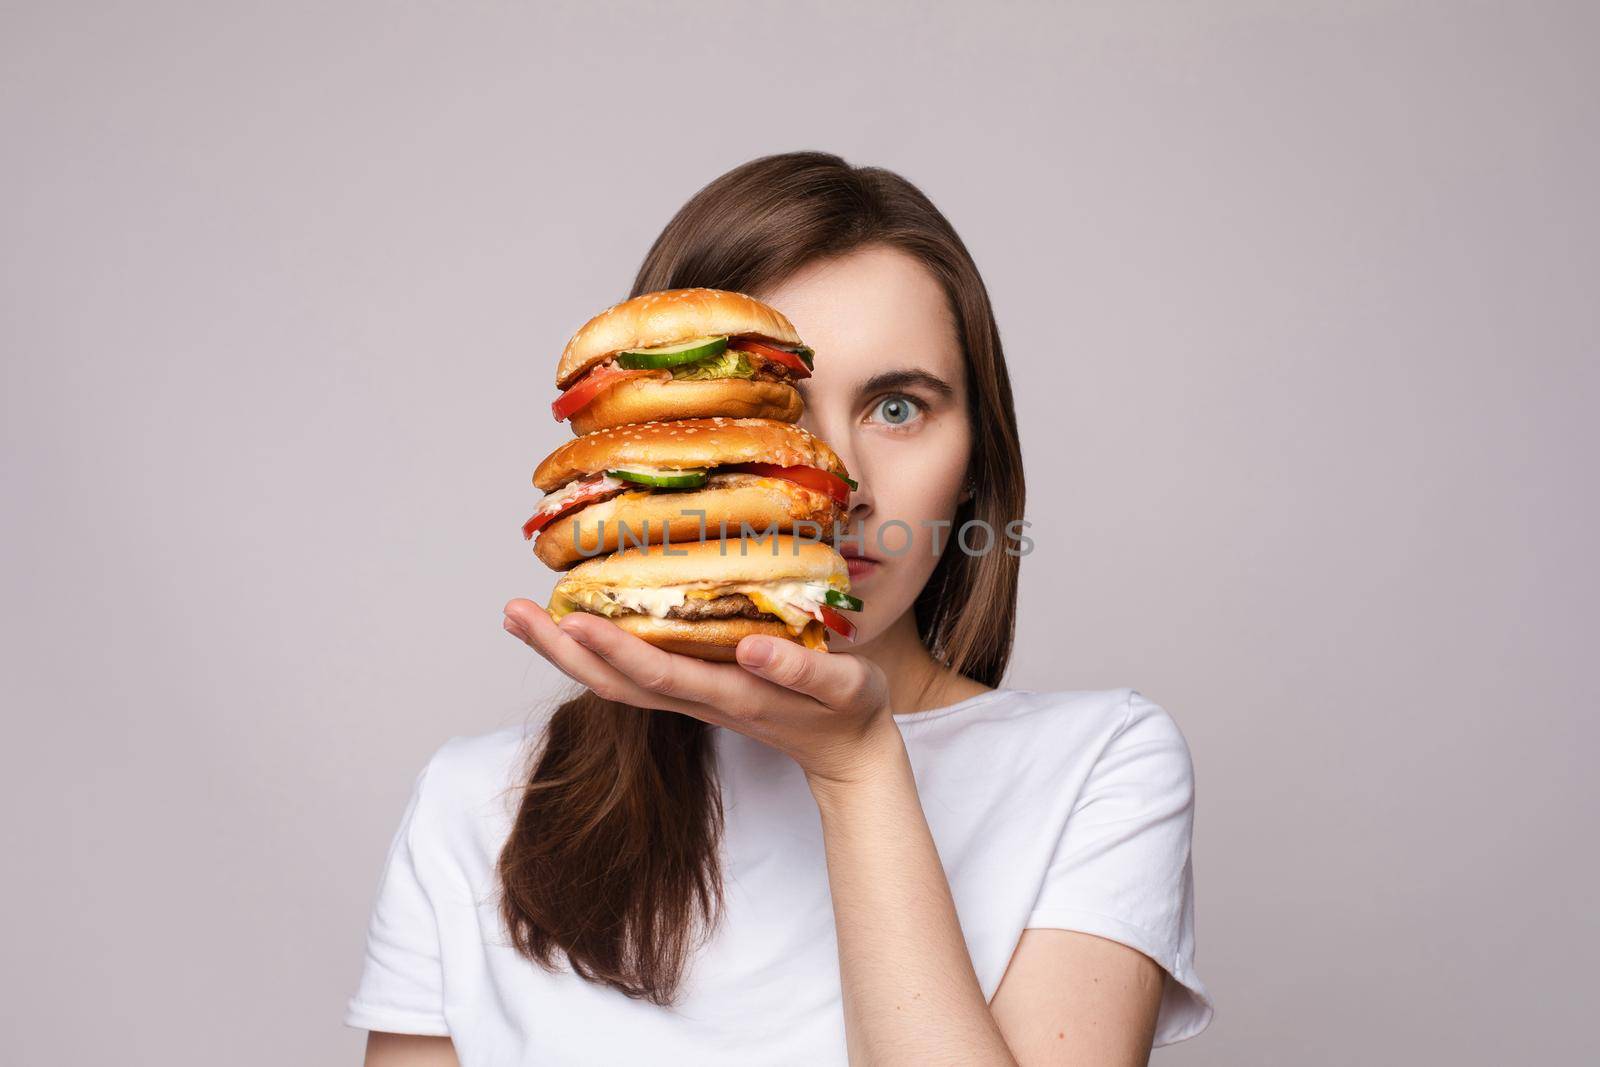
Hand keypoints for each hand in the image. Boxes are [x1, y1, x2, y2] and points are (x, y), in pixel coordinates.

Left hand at [502, 599, 904, 787]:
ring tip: (520, 617)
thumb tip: (754, 649)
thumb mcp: (845, 687)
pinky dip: (592, 652)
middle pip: (614, 683)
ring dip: (564, 652)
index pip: (659, 674)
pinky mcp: (692, 691)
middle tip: (512, 612)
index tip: (569, 618)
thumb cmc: (850, 713)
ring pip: (614, 681)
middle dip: (560, 650)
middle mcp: (699, 700)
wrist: (848, 755)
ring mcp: (691, 698)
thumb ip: (803, 670)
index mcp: (731, 696)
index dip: (612, 649)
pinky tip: (570, 626)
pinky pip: (630, 675)